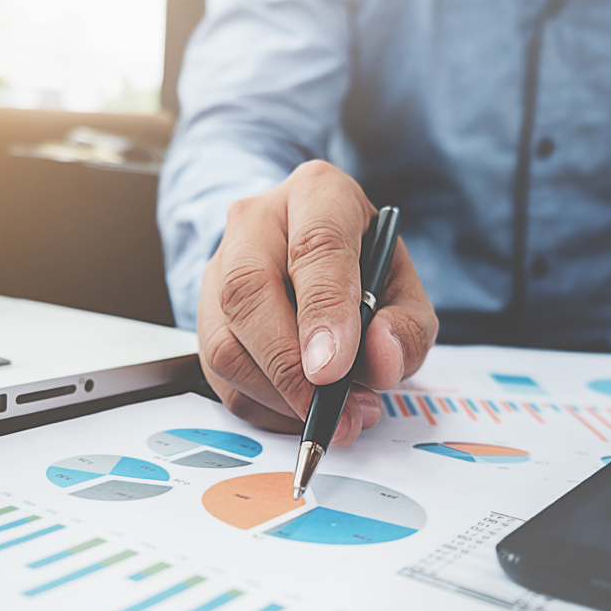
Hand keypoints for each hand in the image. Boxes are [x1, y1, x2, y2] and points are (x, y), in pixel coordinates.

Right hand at [198, 160, 438, 445]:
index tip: (332, 371)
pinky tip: (297, 409)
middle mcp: (256, 221)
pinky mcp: (203, 311)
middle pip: (249, 292)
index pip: (314, 246)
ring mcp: (219, 264)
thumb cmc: (362, 267)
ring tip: (328, 416)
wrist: (315, 253)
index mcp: (318, 194)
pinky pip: (217, 373)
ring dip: (275, 395)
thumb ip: (407, 326)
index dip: (322, 313)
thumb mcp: (404, 288)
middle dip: (288, 368)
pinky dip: (260, 405)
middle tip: (328, 412)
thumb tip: (381, 360)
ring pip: (224, 341)